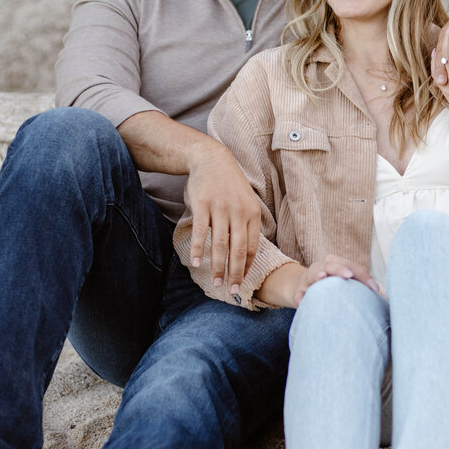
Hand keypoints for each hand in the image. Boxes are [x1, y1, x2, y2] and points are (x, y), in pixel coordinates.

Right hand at [186, 139, 260, 290]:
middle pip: (238, 249)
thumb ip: (248, 223)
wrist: (212, 159)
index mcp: (253, 213)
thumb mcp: (246, 201)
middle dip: (234, 272)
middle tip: (231, 289)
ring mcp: (220, 208)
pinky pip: (200, 232)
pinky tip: (195, 262)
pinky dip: (198, 249)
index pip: (252, 246)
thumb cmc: (229, 185)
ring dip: (217, 266)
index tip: (242, 281)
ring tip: (215, 282)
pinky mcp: (203, 205)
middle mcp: (238, 212)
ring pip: (220, 244)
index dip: (247, 266)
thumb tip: (249, 252)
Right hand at [292, 255, 381, 306]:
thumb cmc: (331, 285)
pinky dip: (300, 297)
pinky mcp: (298, 292)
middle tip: (348, 275)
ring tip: (322, 277)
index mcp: (335, 263)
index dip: (363, 275)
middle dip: (340, 268)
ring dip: (317, 275)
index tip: (374, 288)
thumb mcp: (344, 280)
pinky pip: (298, 294)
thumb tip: (380, 291)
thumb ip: (359, 282)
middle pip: (331, 264)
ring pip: (312, 274)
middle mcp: (321, 267)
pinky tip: (302, 302)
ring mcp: (308, 279)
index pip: (350, 265)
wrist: (304, 289)